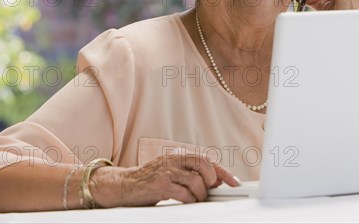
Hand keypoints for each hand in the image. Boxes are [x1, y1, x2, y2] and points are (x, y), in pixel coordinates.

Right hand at [91, 151, 239, 206]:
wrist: (124, 185)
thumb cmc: (150, 180)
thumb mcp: (173, 172)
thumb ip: (192, 173)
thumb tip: (216, 180)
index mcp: (179, 156)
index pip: (207, 160)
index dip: (223, 172)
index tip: (235, 183)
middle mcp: (174, 160)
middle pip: (205, 166)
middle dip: (211, 181)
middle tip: (207, 191)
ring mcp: (167, 172)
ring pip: (196, 182)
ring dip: (199, 194)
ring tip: (193, 199)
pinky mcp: (160, 185)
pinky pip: (184, 194)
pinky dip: (189, 201)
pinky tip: (184, 201)